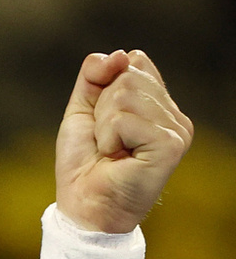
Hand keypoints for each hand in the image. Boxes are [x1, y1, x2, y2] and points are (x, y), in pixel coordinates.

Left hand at [55, 50, 192, 232]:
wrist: (83, 204)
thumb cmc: (84, 162)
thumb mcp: (81, 108)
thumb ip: (94, 75)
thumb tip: (119, 54)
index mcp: (158, 102)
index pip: (133, 60)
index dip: (103, 85)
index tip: (101, 120)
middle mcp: (173, 114)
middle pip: (128, 74)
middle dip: (100, 107)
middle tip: (105, 140)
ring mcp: (176, 129)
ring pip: (124, 94)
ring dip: (102, 125)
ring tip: (111, 150)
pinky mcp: (171, 144)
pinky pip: (125, 119)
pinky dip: (108, 138)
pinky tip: (117, 158)